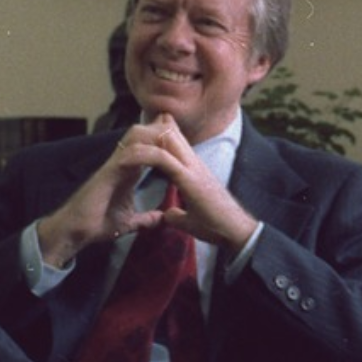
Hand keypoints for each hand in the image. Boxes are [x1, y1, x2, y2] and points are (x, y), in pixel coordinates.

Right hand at [33, 114, 257, 266]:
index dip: (165, 140)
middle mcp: (121, 163)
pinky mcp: (107, 173)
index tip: (185, 142)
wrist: (75, 231)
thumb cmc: (96, 224)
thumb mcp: (128, 221)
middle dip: (162, 129)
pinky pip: (129, 155)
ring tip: (173, 139)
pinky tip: (160, 156)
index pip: (149, 146)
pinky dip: (146, 153)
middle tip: (181, 133)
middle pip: (143, 133)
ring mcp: (113, 165)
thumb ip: (144, 218)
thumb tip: (160, 219)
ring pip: (136, 137)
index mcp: (127, 171)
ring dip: (155, 135)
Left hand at [131, 114, 260, 251]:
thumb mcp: (192, 219)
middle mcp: (194, 164)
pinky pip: (164, 159)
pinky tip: (128, 159)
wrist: (236, 232)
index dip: (157, 136)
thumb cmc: (218, 226)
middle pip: (171, 132)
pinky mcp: (190, 179)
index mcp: (194, 171)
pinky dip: (145, 155)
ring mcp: (193, 169)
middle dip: (149, 130)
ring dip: (146, 139)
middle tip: (128, 137)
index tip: (137, 142)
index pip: (175, 142)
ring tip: (125, 143)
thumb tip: (169, 216)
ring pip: (168, 138)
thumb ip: (179, 214)